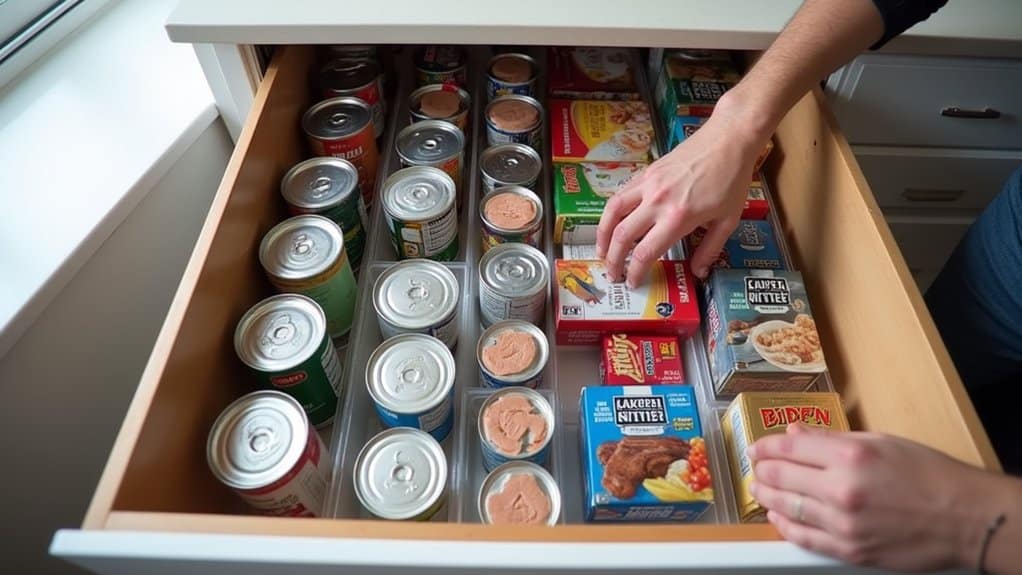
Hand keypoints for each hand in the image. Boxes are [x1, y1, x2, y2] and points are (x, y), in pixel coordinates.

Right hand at [594, 95, 766, 286]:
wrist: (728, 139)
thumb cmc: (732, 179)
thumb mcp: (728, 219)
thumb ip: (710, 248)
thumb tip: (698, 272)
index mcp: (678, 218)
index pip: (645, 252)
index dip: (635, 272)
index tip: (633, 282)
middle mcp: (657, 202)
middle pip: (622, 236)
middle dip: (613, 260)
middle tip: (613, 274)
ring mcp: (648, 185)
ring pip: (612, 213)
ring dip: (602, 235)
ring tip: (601, 251)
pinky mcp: (645, 173)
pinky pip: (620, 195)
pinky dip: (611, 212)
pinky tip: (612, 223)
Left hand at [747, 423, 994, 570]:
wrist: (965, 518)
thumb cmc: (929, 474)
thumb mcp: (881, 442)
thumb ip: (832, 439)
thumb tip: (795, 433)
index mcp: (850, 456)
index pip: (789, 448)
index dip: (765, 446)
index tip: (756, 447)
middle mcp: (841, 489)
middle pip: (781, 476)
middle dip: (762, 470)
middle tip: (755, 468)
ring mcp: (843, 524)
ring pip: (787, 508)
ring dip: (767, 497)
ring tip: (760, 490)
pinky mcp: (850, 551)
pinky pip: (804, 539)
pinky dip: (785, 527)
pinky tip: (777, 517)